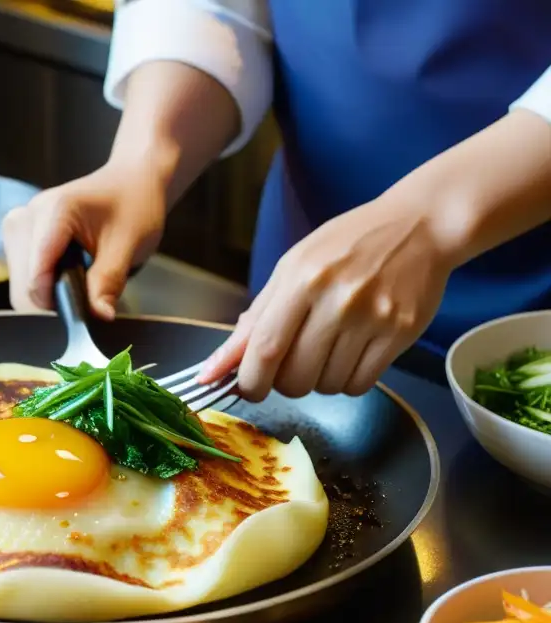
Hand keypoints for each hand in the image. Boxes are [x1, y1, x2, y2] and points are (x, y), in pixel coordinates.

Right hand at [2, 161, 166, 320]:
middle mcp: (26, 216)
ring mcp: (18, 227)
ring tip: (81, 277)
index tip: (85, 309)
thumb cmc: (133, 205)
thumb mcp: (129, 245)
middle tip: (89, 293)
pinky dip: (45, 288)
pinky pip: (23, 280)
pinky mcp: (19, 238)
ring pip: (20, 287)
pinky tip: (68, 274)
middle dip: (55, 302)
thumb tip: (100, 315)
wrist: (130, 182)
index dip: (59, 302)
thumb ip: (109, 281)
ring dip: (49, 296)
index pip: (37, 277)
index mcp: (53, 211)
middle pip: (23, 286)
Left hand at [199, 194, 453, 399]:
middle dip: (284, 383)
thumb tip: (213, 368)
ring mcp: (373, 319)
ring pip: (327, 386)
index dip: (250, 380)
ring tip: (328, 349)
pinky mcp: (401, 334)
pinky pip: (360, 385)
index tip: (248, 388)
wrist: (419, 226)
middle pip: (295, 377)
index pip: (265, 348)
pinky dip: (348, 381)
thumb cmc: (347, 246)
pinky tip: (350, 355)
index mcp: (302, 279)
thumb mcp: (292, 268)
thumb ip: (254, 319)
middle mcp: (338, 300)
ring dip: (318, 380)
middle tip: (292, 363)